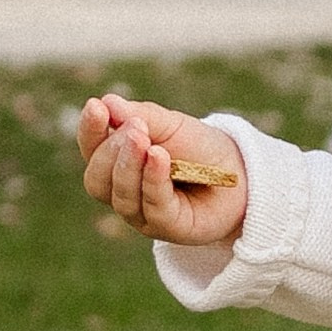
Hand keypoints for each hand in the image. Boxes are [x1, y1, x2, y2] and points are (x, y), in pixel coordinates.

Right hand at [76, 91, 248, 245]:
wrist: (241, 174)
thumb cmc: (200, 149)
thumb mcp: (173, 125)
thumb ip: (143, 116)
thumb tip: (108, 102)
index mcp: (117, 164)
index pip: (92, 150)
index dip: (90, 130)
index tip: (96, 106)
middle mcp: (123, 192)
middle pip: (98, 178)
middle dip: (112, 150)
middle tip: (134, 128)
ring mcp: (143, 214)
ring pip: (121, 195)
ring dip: (130, 165)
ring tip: (144, 140)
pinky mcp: (168, 228)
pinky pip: (153, 206)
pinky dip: (154, 179)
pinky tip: (160, 157)